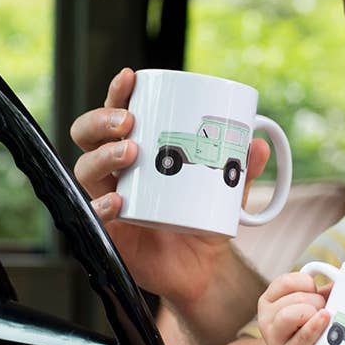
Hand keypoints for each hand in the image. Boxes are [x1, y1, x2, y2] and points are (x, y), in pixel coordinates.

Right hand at [68, 67, 270, 307]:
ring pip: (86, 170)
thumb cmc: (204, 218)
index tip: (130, 77)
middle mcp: (117, 171)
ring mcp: (109, 198)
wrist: (201, 267)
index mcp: (139, 150)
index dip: (118, 93)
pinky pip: (95, 215)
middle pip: (89, 136)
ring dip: (104, 155)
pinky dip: (103, 205)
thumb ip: (242, 169)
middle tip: (129, 121)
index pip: (117, 114)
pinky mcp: (110, 231)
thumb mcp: (228, 191)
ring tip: (131, 152)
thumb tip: (258, 144)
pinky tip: (119, 199)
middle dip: (102, 120)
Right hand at [257, 273, 329, 344]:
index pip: (285, 282)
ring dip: (313, 314)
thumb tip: (344, 280)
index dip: (306, 283)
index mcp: (269, 301)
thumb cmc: (304, 328)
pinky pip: (302, 337)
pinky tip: (324, 321)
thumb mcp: (307, 305)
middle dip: (316, 301)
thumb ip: (321, 291)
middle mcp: (266, 319)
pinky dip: (315, 327)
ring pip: (289, 315)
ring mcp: (275, 339)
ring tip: (322, 320)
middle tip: (322, 311)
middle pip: (295, 299)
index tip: (314, 291)